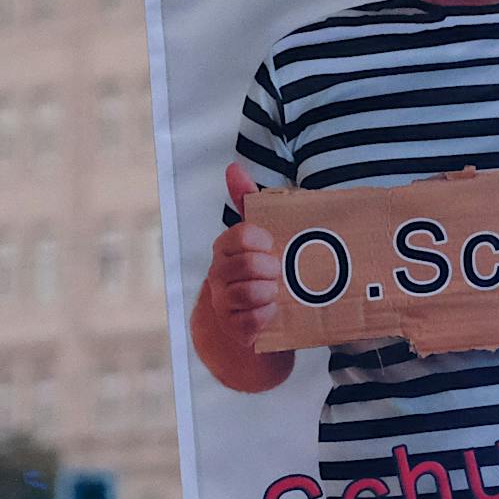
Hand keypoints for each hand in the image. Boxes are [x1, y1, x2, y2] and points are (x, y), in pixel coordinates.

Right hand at [205, 163, 280, 353]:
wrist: (255, 323)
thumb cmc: (259, 273)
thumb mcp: (258, 237)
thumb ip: (247, 202)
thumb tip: (233, 168)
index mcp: (225, 249)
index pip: (240, 235)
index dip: (262, 240)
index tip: (272, 246)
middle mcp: (218, 275)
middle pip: (248, 265)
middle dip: (271, 269)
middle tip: (279, 273)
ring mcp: (223, 304)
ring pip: (250, 292)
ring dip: (271, 293)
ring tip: (278, 292)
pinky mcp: (235, 330)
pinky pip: (254, 320)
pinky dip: (269, 315)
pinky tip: (274, 312)